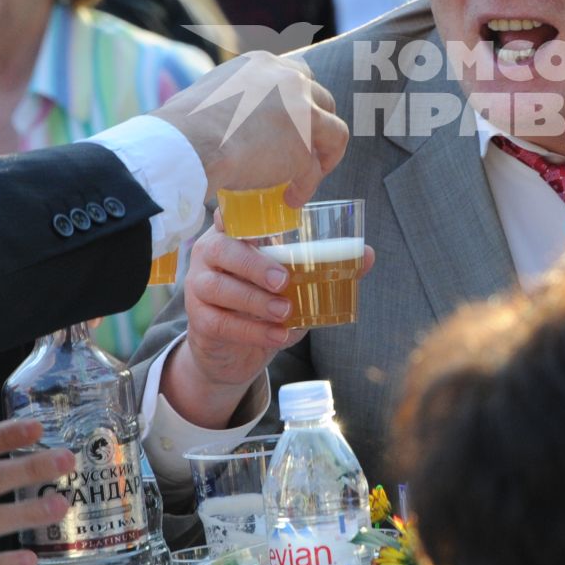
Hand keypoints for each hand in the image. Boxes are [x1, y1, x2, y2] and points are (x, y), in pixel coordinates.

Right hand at [152, 51, 348, 204]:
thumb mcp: (212, 91)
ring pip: (335, 133)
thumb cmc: (185, 124)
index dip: (300, 101)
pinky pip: (314, 170)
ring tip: (308, 176)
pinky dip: (306, 186)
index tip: (294, 121)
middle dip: (318, 127)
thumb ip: (234, 96)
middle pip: (323, 101)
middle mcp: (290, 81)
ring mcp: (302, 113)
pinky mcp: (304, 147)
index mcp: (265, 64)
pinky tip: (292, 198)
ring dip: (324, 156)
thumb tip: (227, 114)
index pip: (298, 76)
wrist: (189, 144)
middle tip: (306, 149)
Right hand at [163, 219, 376, 427]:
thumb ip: (324, 266)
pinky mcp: (198, 320)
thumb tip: (367, 254)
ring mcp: (198, 287)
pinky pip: (220, 323)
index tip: (265, 223)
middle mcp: (209, 255)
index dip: (241, 214)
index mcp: (233, 235)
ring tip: (285, 311)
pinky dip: (252, 331)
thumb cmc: (265, 302)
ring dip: (254, 301)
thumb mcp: (294, 282)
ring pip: (217, 287)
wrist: (233, 350)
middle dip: (253, 264)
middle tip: (284, 280)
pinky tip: (277, 336)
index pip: (231, 216)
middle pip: (221, 250)